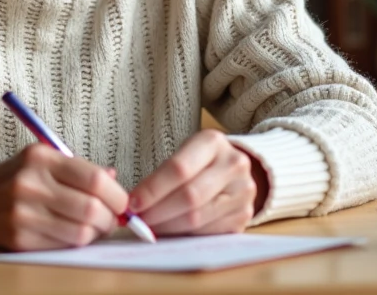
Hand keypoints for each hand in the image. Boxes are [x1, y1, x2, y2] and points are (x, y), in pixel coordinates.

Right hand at [0, 144, 129, 250]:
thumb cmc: (16, 178)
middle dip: (110, 218)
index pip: (94, 179)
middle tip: (112, 218)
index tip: (122, 202)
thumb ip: (79, 168)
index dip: (117, 195)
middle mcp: (32, 184)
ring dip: (96, 233)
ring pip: (80, 232)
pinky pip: (63, 246)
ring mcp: (24, 214)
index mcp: (41, 158)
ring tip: (95, 227)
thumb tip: (114, 179)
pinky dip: (76, 242)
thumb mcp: (44, 160)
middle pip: (91, 208)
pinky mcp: (20, 238)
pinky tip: (75, 234)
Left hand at [129, 129, 268, 235]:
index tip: (132, 203)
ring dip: (168, 227)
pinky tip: (171, 231)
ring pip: (198, 218)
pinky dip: (184, 235)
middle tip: (138, 220)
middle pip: (189, 196)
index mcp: (213, 142)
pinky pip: (207, 232)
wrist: (234, 167)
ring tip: (151, 227)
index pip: (178, 168)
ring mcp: (243, 192)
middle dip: (158, 212)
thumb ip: (162, 174)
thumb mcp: (184, 153)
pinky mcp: (244, 216)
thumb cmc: (199, 160)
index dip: (152, 189)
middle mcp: (233, 164)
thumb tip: (133, 204)